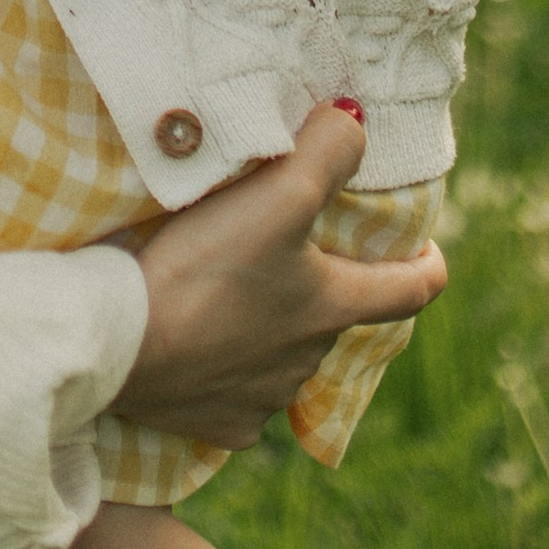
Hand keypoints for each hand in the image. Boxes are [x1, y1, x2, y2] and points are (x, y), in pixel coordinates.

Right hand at [111, 105, 447, 447]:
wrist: (121, 346)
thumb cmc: (206, 268)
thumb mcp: (276, 194)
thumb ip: (326, 152)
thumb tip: (355, 121)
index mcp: (334, 308)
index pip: (413, 290)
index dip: (427, 263)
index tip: (423, 247)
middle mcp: (310, 362)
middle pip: (336, 319)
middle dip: (323, 285)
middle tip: (289, 248)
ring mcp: (264, 402)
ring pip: (285, 357)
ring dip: (271, 327)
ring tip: (230, 291)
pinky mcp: (219, 427)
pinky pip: (237, 396)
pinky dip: (228, 370)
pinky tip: (199, 346)